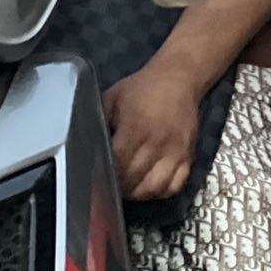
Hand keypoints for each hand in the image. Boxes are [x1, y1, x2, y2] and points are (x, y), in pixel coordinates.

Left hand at [103, 65, 199, 199]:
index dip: (103, 174)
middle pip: (133, 179)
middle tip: (108, 183)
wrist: (179, 78)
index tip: (95, 176)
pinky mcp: (189, 155)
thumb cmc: (142, 88)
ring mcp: (176, 151)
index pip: (117, 163)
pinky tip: (149, 183)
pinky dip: (160, 191)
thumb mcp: (113, 98)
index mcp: (136, 125)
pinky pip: (174, 186)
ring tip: (128, 186)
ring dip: (137, 192)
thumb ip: (97, 122)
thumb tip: (81, 146)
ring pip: (153, 188)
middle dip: (117, 186)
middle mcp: (158, 141)